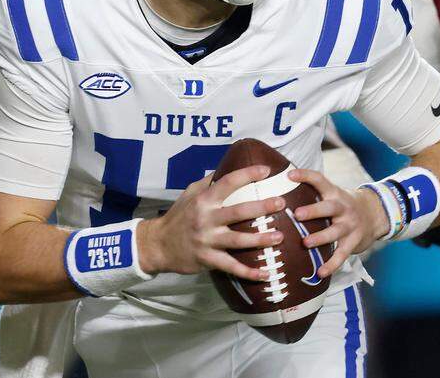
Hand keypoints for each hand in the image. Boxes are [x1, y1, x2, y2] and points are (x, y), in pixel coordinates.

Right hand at [139, 166, 284, 280]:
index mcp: (204, 200)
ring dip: (260, 239)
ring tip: (280, 237)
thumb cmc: (179, 216)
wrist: (157, 245)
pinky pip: (231, 267)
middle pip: (238, 212)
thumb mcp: (190, 193)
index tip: (266, 170)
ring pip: (238, 240)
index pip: (228, 182)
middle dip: (262, 207)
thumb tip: (231, 165)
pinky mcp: (207, 260)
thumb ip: (210, 182)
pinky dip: (248, 272)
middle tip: (281, 203)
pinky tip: (265, 274)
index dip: (247, 174)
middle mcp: (206, 219)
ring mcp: (207, 240)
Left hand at [289, 168, 385, 277]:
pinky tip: (321, 273)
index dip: (306, 176)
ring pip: (335, 231)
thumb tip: (279, 191)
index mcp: (335, 193)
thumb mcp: (333, 195)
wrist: (376, 215)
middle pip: (329, 207)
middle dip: (314, 211)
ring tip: (305, 243)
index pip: (320, 180)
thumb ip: (313, 193)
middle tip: (297, 214)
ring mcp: (349, 225)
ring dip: (320, 237)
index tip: (289, 175)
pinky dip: (332, 264)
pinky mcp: (353, 242)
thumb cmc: (343, 205)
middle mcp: (343, 208)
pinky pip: (342, 255)